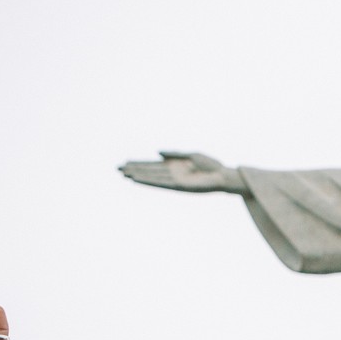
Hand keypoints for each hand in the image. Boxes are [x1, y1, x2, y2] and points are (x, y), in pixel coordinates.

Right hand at [118, 151, 244, 193]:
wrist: (223, 175)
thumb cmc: (211, 165)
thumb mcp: (191, 155)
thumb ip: (174, 154)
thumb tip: (157, 153)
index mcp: (174, 166)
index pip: (153, 165)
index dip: (139, 163)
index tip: (125, 162)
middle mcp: (172, 174)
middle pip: (149, 171)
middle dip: (134, 169)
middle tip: (117, 168)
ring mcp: (174, 180)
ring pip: (152, 177)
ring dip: (138, 176)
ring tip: (124, 174)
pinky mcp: (178, 186)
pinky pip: (160, 183)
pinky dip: (149, 181)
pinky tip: (138, 180)